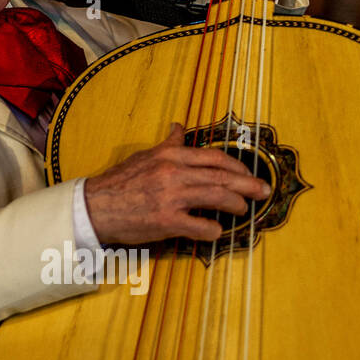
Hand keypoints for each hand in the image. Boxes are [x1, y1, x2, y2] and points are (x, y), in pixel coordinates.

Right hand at [83, 122, 270, 245]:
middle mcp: (174, 173)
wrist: (95, 207)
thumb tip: (178, 127)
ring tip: (245, 210)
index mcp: (171, 156)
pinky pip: (200, 226)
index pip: (215, 158)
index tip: (249, 174)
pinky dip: (213, 230)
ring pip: (216, 198)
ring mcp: (171, 197)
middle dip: (248, 184)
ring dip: (236, 205)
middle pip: (222, 177)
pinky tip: (218, 231)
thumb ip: (167, 145)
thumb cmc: (119, 182)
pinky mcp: (166, 221)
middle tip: (263, 191)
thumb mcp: (145, 156)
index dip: (238, 167)